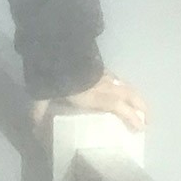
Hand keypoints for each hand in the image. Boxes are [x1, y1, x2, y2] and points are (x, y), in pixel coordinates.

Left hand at [31, 71, 147, 132]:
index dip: (132, 118)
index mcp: (96, 96)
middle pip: (130, 96)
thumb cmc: (55, 77)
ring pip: (127, 86)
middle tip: (147, 120)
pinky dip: (124, 86)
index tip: (141, 128)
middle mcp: (105, 86)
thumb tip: (33, 129)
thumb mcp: (45, 96)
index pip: (120, 107)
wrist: (57, 52)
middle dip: (141, 107)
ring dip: (137, 97)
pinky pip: (118, 78)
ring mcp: (104, 76)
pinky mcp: (101, 68)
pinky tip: (124, 90)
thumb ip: (40, 112)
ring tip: (142, 107)